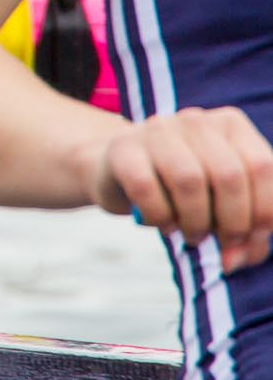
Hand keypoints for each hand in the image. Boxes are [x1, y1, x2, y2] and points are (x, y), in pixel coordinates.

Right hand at [87, 108, 272, 273]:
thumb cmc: (183, 192)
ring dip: (195, 221)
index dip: (263, 209)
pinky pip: (146, 187)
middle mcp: (195, 120)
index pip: (261, 166)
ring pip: (189, 180)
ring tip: (193, 236)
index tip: (251, 236)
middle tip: (222, 243)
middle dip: (231, 222)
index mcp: (230, 125)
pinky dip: (159, 216)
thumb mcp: (223, 208)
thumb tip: (231, 258)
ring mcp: (156, 130)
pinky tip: (164, 225)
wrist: (120, 171)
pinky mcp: (122, 148)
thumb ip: (243, 238)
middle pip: (228, 175)